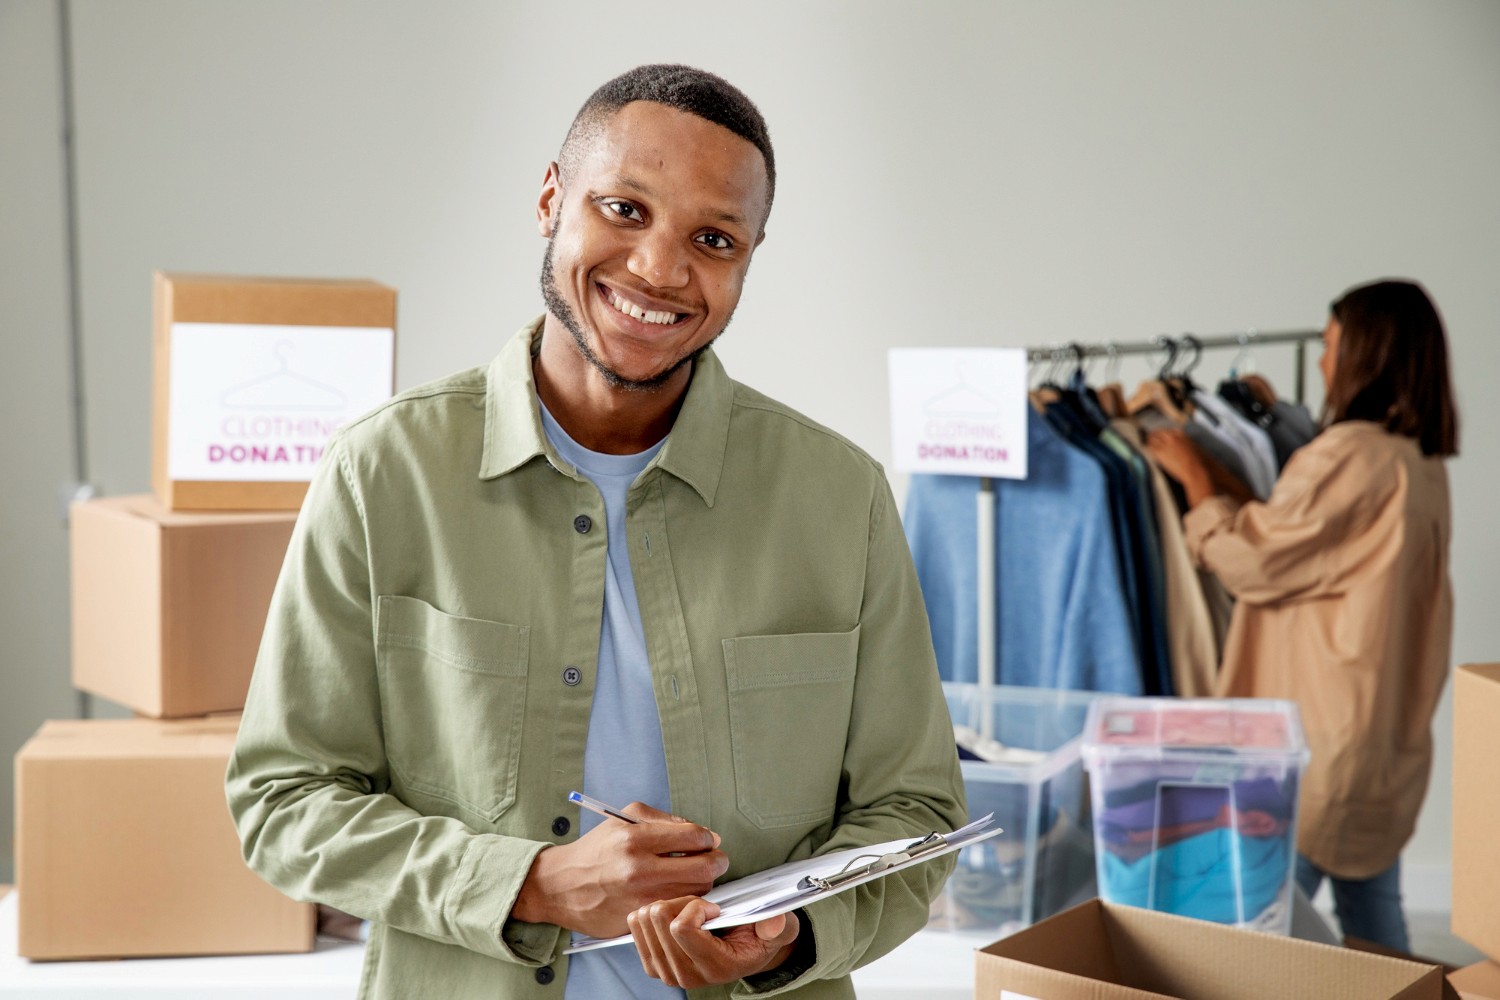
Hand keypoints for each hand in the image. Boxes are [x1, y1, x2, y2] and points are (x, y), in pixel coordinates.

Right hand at [513, 803, 727, 938]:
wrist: (560, 885)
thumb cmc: (594, 850)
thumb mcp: (624, 819)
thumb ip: (664, 820)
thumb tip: (700, 833)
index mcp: (635, 837)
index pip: (694, 837)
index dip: (708, 838)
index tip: (709, 841)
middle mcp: (638, 868)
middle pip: (703, 868)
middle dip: (716, 862)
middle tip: (716, 860)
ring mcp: (639, 897)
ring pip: (695, 892)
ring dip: (702, 883)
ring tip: (692, 875)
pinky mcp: (638, 919)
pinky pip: (677, 909)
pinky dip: (684, 901)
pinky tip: (677, 892)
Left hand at [628, 896, 801, 988]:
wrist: (744, 955)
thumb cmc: (758, 939)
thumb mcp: (778, 930)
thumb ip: (779, 927)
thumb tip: (773, 924)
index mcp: (715, 967)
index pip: (681, 928)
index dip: (695, 906)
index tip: (713, 908)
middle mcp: (687, 975)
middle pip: (659, 919)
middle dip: (680, 901)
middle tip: (699, 906)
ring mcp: (667, 972)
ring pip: (645, 919)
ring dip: (666, 905)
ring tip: (687, 911)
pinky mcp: (653, 965)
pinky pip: (636, 925)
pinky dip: (652, 912)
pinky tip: (672, 916)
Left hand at [1144, 428, 1215, 506]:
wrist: (1195, 470)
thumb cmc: (1198, 462)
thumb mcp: (1195, 448)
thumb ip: (1186, 444)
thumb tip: (1183, 447)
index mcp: (1182, 435)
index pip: (1168, 430)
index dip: (1163, 433)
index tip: (1160, 435)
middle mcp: (1172, 437)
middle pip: (1158, 432)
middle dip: (1154, 435)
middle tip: (1150, 438)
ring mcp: (1165, 444)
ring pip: (1152, 439)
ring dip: (1149, 441)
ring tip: (1147, 444)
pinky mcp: (1160, 453)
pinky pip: (1149, 447)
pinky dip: (1147, 448)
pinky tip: (1145, 450)